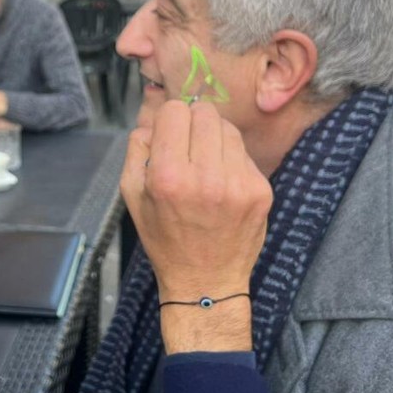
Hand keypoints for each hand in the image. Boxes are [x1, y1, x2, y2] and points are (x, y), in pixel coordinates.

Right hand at [120, 100, 271, 352]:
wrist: (206, 281)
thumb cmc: (164, 238)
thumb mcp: (132, 196)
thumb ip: (136, 151)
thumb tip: (152, 123)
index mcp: (168, 177)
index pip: (175, 111)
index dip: (168, 120)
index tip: (168, 135)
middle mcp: (205, 178)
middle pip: (204, 112)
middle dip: (192, 123)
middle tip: (187, 146)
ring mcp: (238, 184)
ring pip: (228, 128)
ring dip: (214, 138)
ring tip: (205, 164)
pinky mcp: (261, 190)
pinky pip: (244, 153)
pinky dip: (231, 159)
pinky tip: (222, 183)